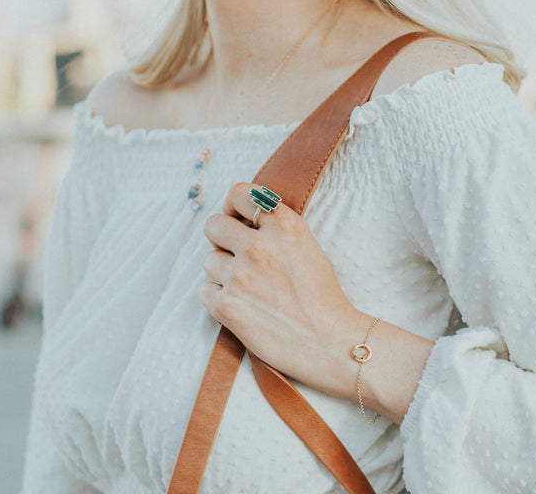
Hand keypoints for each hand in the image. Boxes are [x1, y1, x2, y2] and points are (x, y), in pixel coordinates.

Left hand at [200, 182, 365, 399]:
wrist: (330, 342)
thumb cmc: (322, 297)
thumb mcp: (307, 246)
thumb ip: (276, 228)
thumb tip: (242, 218)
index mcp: (284, 226)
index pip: (239, 193)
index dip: (232, 205)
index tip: (235, 217)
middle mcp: (259, 246)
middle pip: (213, 225)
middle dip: (221, 239)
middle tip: (236, 254)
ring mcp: (240, 276)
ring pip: (209, 260)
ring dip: (223, 272)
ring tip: (247, 288)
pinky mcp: (227, 306)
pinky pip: (205, 290)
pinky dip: (218, 298)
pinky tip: (241, 306)